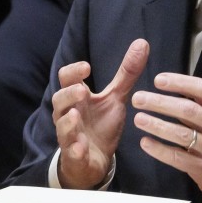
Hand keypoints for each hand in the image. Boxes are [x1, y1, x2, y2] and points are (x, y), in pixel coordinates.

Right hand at [54, 38, 148, 188]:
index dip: (74, 71)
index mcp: (77, 97)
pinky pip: (71, 152)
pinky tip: (81, 147)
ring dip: (68, 122)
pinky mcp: (74, 155)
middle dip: (69, 95)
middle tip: (82, 91)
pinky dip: (75, 149)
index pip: (67, 78)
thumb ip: (127, 73)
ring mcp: (69, 134)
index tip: (87, 67)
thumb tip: (142, 43)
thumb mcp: (116, 98)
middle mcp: (68, 113)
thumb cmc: (101, 124)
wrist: (95, 159)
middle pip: (59, 99)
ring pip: (61, 126)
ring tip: (76, 116)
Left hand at [131, 59, 201, 202]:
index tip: (159, 80)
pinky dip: (161, 150)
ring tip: (139, 118)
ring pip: (183, 135)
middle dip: (161, 102)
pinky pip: (179, 159)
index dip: (180, 83)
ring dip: (157, 125)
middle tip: (139, 98)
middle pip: (189, 111)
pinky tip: (146, 143)